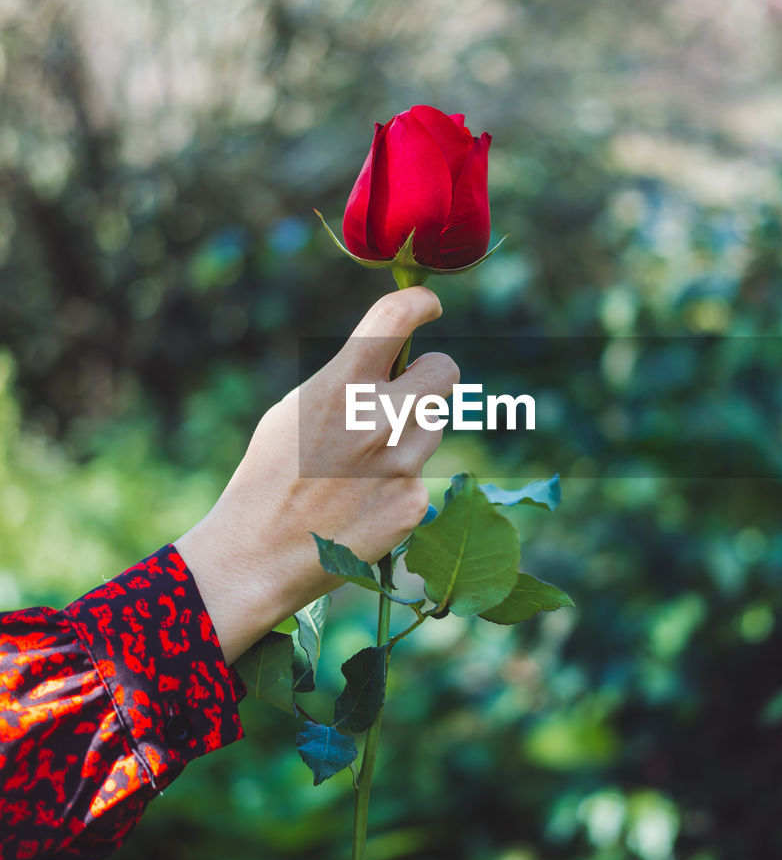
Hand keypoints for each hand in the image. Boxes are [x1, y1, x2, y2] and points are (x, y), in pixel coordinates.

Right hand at [174, 286, 458, 664]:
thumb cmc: (269, 476)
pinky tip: (364, 501)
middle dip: (429, 375)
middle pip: (444, 371)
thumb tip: (394, 360)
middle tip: (406, 391)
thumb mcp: (295, 409)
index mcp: (341, 385)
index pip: (398, 317)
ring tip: (363, 464)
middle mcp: (380, 420)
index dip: (419, 303)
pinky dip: (402, 481)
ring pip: (434, 425)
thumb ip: (347, 379)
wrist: (258, 555)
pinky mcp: (413, 504)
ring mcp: (402, 466)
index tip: (427, 306)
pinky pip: (423, 474)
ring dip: (411, 434)